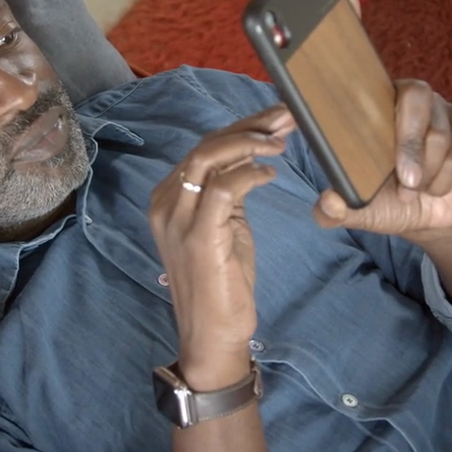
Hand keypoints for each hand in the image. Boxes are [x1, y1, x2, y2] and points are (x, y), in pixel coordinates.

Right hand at [149, 106, 294, 388]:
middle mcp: (165, 203)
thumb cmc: (223, 283)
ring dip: (249, 143)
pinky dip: (249, 174)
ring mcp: (178, 220)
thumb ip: (226, 193)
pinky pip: (222, 188)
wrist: (213, 334)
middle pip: (205, 146)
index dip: (240, 128)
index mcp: (168, 199)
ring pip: (208, 158)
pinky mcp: (198, 236)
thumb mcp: (224, 227)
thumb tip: (249, 157)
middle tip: (286, 117)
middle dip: (248, 126)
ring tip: (282, 141)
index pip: (203, 148)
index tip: (275, 119)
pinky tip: (271, 174)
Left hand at [314, 78, 451, 241]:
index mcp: (370, 107)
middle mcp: (404, 97)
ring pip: (438, 132)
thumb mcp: (359, 211)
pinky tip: (434, 188)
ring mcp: (437, 107)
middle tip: (406, 181)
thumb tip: (327, 201)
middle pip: (415, 96)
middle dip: (411, 144)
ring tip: (414, 190)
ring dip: (427, 171)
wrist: (430, 216)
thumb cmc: (389, 202)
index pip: (364, 84)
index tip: (341, 121)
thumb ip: (334, 211)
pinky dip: (445, 176)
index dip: (355, 91)